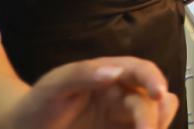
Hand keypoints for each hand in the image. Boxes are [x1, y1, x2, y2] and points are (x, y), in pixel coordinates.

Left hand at [2, 57, 177, 128]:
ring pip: (157, 117)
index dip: (154, 79)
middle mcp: (122, 94)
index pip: (142, 70)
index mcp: (111, 74)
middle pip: (153, 101)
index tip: (158, 94)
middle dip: (153, 118)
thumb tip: (116, 72)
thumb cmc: (36, 104)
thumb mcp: (54, 86)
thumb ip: (82, 74)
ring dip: (157, 125)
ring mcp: (121, 117)